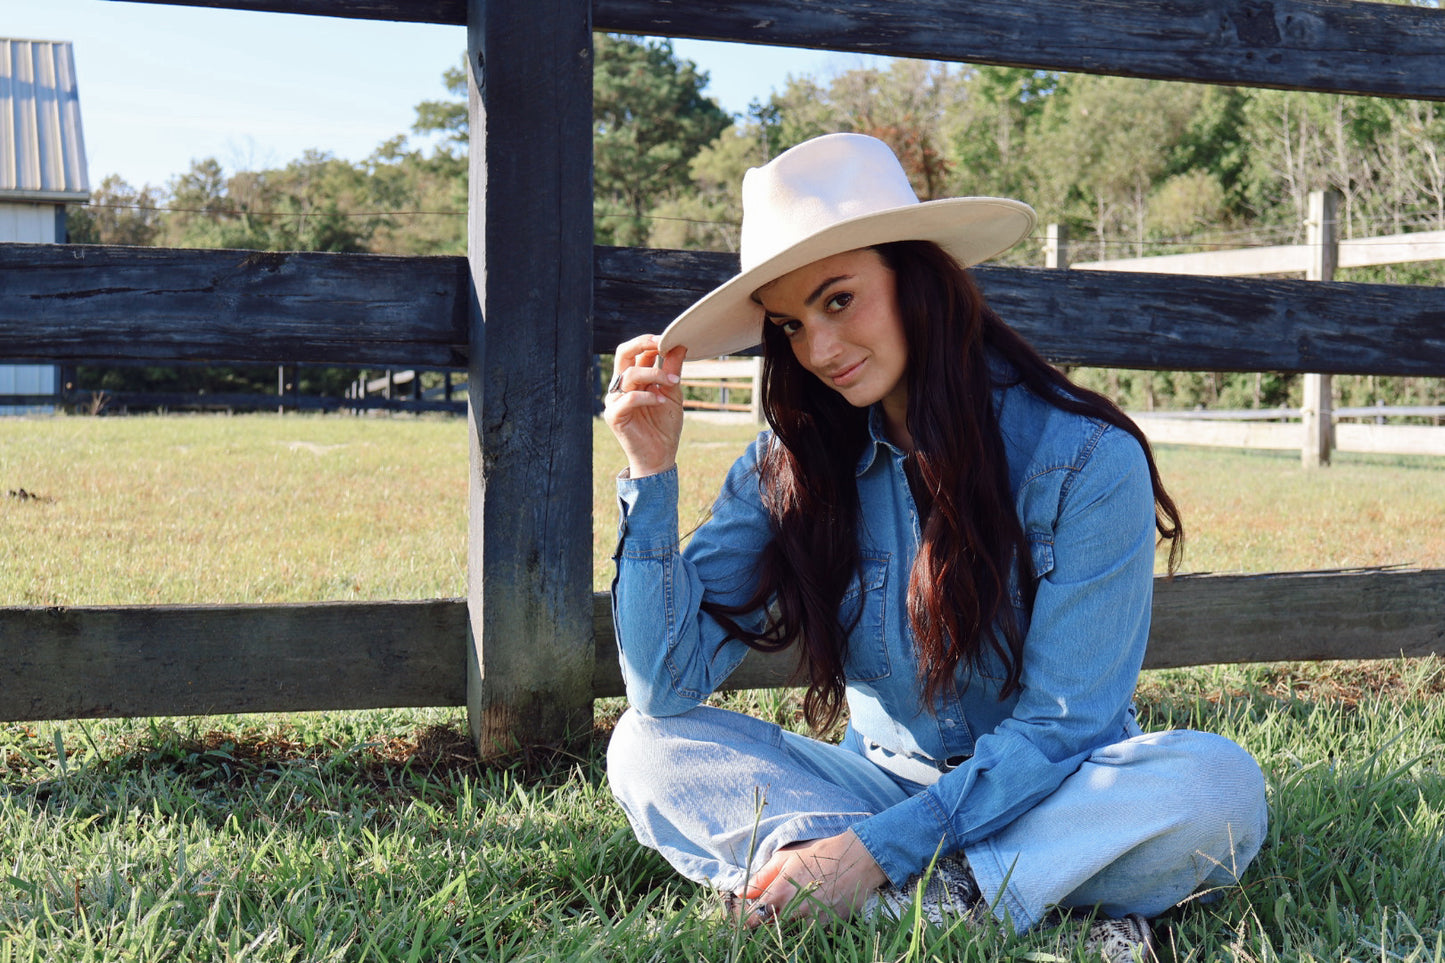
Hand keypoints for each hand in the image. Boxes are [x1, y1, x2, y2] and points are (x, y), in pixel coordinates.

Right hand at [603, 334, 686, 477]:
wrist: (660, 456)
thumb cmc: (664, 426)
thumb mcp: (672, 393)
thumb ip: (672, 370)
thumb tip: (680, 345)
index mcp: (633, 379)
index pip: (635, 352)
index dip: (649, 342)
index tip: (669, 340)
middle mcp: (620, 386)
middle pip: (623, 354)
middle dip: (641, 344)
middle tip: (661, 343)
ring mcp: (615, 400)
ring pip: (630, 374)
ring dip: (655, 375)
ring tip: (673, 383)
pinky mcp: (614, 416)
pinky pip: (629, 398)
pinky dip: (648, 397)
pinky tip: (662, 402)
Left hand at [734, 830, 887, 926]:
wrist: (857, 859)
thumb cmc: (819, 853)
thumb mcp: (785, 857)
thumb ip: (761, 877)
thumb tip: (740, 892)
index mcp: (779, 893)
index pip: (753, 919)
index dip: (746, 920)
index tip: (743, 918)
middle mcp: (793, 911)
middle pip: (770, 927)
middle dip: (766, 920)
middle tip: (771, 908)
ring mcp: (811, 921)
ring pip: (789, 930)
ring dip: (787, 922)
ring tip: (796, 904)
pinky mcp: (827, 926)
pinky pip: (809, 930)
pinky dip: (806, 922)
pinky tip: (813, 906)